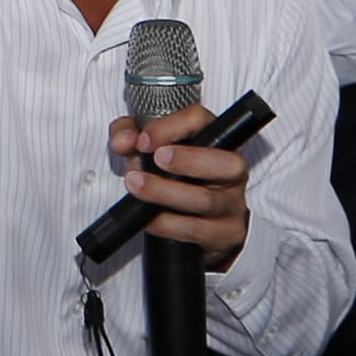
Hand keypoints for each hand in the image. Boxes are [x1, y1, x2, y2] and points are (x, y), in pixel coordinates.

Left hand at [117, 104, 250, 264]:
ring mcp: (232, 203)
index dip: (172, 127)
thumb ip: (128, 135)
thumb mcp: (146, 149)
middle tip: (156, 160)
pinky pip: (197, 231)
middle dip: (187, 160)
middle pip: (224, 162)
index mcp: (214, 139)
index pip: (201, 121)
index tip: (144, 140)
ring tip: (137, 186)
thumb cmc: (170, 176)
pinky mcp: (226, 233)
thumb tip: (124, 141)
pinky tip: (149, 218)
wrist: (190, 220)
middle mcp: (230, 170)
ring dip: (166, 193)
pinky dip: (167, 225)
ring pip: (206, 200)